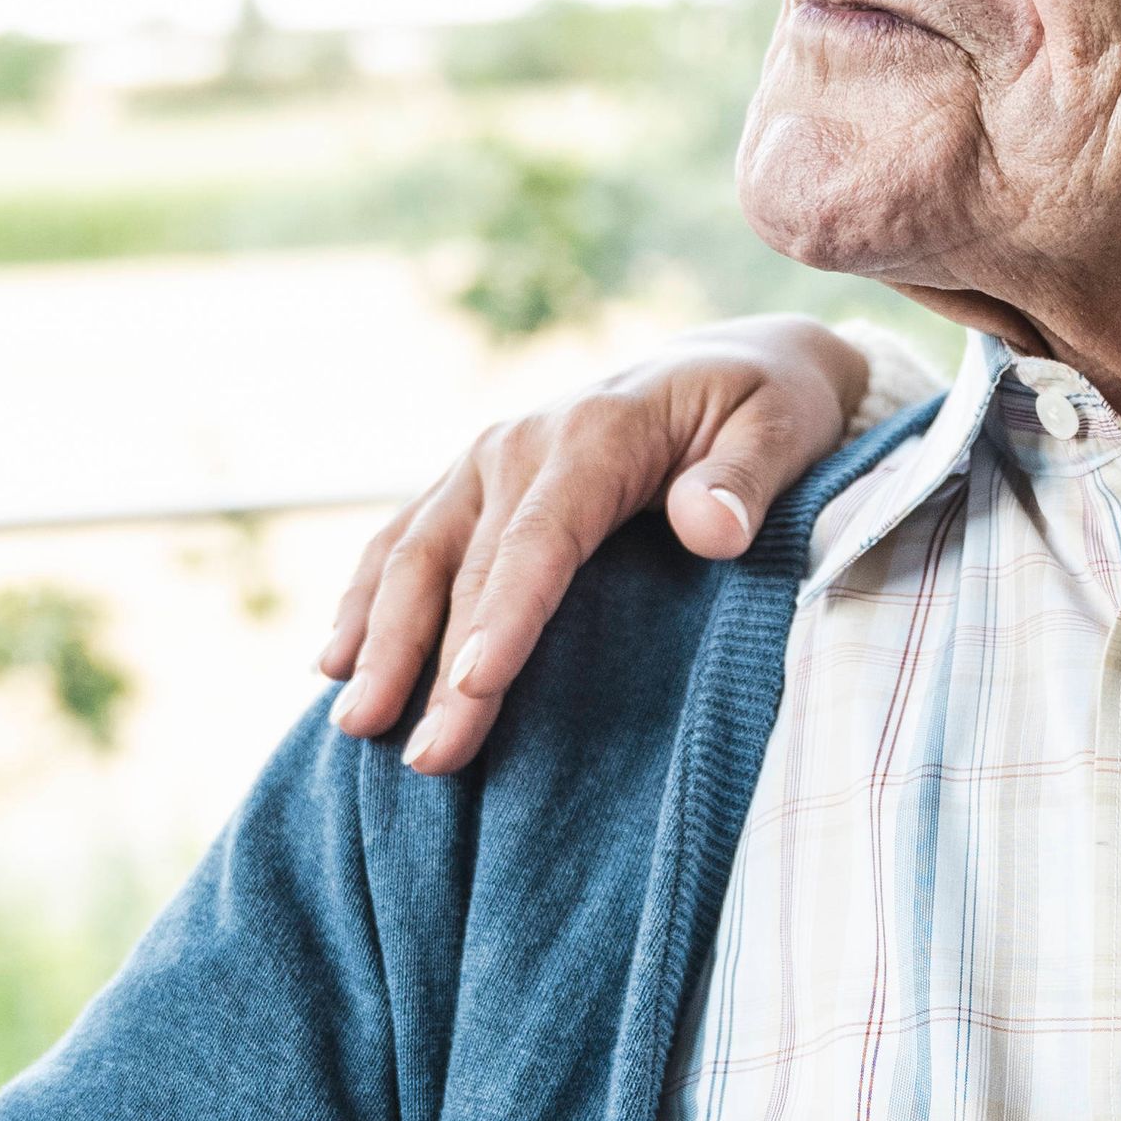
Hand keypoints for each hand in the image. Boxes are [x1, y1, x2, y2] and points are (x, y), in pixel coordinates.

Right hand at [320, 319, 881, 772]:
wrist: (733, 363)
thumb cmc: (769, 406)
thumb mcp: (785, 426)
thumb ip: (747, 477)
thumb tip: (711, 527)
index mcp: (595, 434)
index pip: (539, 538)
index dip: (504, 616)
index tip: (475, 689)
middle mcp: (521, 443)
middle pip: (462, 564)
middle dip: (432, 663)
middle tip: (421, 758)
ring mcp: (486, 462)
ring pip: (412, 553)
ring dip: (377, 639)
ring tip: (352, 724)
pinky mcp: (473, 484)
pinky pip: (403, 541)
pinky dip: (364, 602)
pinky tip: (335, 664)